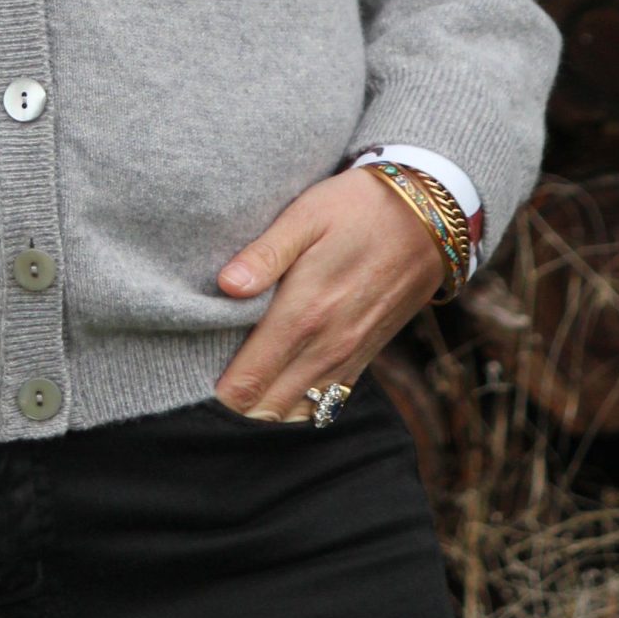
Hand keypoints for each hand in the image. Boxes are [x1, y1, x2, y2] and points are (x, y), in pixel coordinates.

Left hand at [212, 167, 446, 420]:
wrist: (425, 219)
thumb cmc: (356, 208)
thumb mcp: (306, 215)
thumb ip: (265, 254)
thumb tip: (226, 286)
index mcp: (304, 313)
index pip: (248, 381)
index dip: (217, 390)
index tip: (192, 375)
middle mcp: (327, 346)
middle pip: (267, 407)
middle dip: (235, 403)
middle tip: (206, 378)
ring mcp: (349, 357)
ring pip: (296, 409)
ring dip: (264, 406)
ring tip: (237, 381)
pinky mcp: (365, 357)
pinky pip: (325, 402)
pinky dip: (297, 402)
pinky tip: (276, 381)